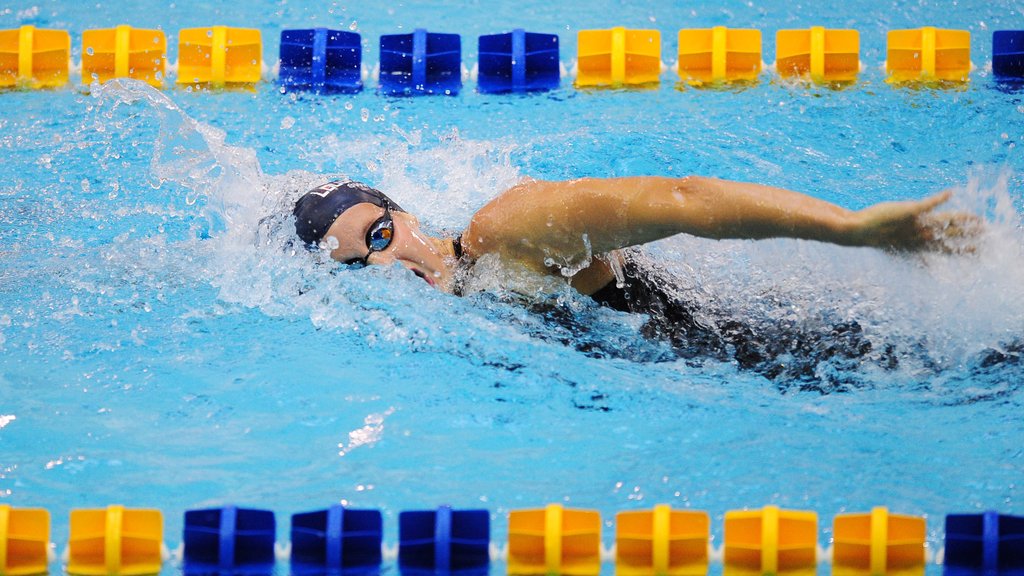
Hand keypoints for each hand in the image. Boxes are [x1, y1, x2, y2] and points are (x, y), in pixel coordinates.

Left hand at [850, 190, 982, 252]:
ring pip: (945, 221)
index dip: (964, 249)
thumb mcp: (897, 245)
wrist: (858, 232)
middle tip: (987, 232)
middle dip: (971, 235)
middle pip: (951, 236)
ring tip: (978, 218)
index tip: (979, 249)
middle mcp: (920, 236)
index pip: (947, 249)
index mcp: (919, 245)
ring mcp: (916, 224)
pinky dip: (939, 198)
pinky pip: (927, 203)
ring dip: (962, 219)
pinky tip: (950, 192)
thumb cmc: (875, 237)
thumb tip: (923, 255)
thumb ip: (914, 246)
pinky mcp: (908, 211)